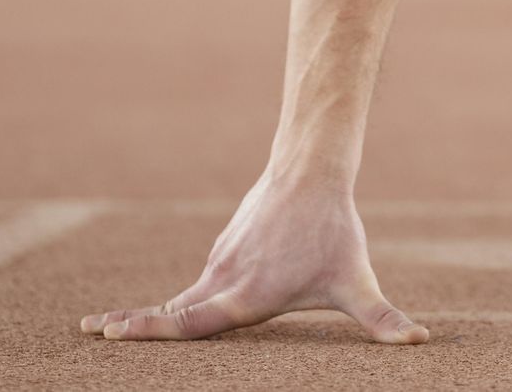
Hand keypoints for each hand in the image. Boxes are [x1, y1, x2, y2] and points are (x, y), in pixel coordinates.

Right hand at [79, 170, 427, 344]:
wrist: (311, 171)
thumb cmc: (334, 232)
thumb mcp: (357, 282)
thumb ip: (384, 319)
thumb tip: (419, 340)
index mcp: (244, 297)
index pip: (188, 323)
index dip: (149, 330)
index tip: (110, 334)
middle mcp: (223, 279)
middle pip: (171, 311)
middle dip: (131, 324)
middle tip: (92, 332)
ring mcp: (220, 262)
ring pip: (184, 295)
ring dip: (152, 313)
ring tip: (114, 327)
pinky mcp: (225, 249)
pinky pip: (199, 280)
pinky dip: (179, 296)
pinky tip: (175, 306)